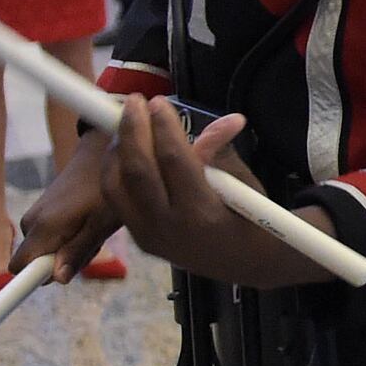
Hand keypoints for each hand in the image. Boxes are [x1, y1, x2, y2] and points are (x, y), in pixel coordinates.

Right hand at [11, 129, 127, 276]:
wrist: (101, 152)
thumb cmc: (105, 189)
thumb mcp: (101, 224)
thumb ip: (77, 251)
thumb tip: (57, 279)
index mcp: (44, 228)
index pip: (19, 268)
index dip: (29, 282)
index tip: (49, 282)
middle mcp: (32, 222)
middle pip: (37, 262)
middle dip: (62, 262)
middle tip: (92, 243)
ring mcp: (35, 215)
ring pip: (46, 249)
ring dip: (69, 248)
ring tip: (94, 227)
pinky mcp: (41, 211)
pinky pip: (49, 236)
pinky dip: (69, 236)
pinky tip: (88, 221)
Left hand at [97, 101, 336, 285]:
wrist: (245, 263)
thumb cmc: (251, 219)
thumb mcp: (246, 185)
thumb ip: (224, 154)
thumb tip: (225, 121)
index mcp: (203, 212)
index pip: (174, 160)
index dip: (164, 127)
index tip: (160, 102)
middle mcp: (170, 227)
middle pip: (138, 171)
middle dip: (132, 130)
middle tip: (133, 102)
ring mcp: (150, 236)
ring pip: (116, 186)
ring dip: (117, 150)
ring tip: (127, 125)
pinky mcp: (139, 239)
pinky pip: (116, 200)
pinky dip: (114, 171)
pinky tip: (123, 150)